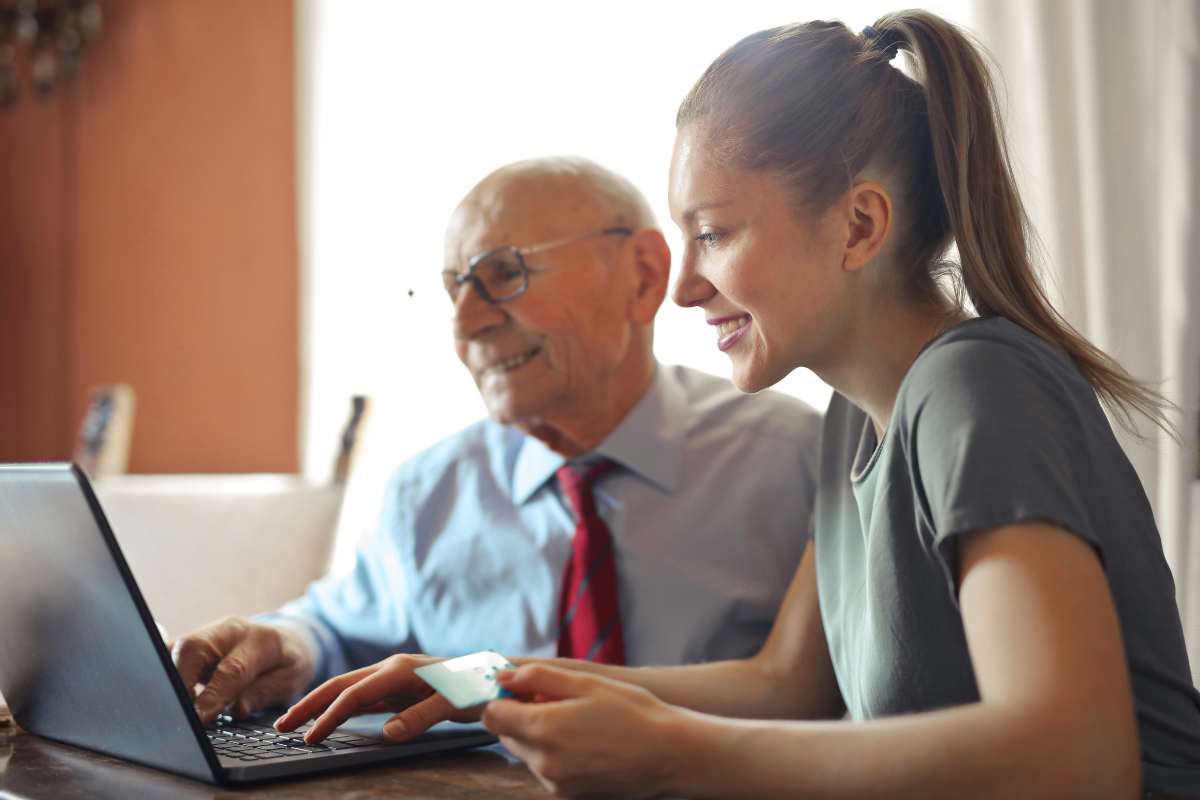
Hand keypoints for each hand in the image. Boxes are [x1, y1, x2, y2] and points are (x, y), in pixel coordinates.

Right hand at [171, 616, 315, 724]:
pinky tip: (169, 696)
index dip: (214, 694)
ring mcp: (209, 633)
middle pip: (193, 649)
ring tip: (173, 709)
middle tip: (180, 714)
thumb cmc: (288, 662)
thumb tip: (237, 710)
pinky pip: (172, 653)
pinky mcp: (194, 642)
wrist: (287, 639)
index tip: (201, 718)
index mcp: (261, 639)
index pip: (232, 668)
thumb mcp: (290, 680)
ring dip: (170, 679)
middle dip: (180, 682)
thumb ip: (263, 693)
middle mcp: (230, 630)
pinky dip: (167, 674)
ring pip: (177, 650)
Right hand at [274, 653, 479, 744]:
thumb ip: (421, 717)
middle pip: (340, 685)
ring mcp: (393, 677)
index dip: (330, 716)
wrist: (494, 675)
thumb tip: (387, 733)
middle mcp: (391, 669)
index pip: (354, 694)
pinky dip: (340, 707)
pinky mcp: (398, 687)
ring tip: (294, 723)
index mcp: (399, 670)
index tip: (310, 738)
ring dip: (320, 705)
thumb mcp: (453, 703)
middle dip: (309, 704)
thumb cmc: (477, 687)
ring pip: (347, 689)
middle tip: (280, 726)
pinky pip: (362, 697)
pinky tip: (329, 719)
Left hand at [484, 664, 682, 798]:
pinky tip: (584, 742)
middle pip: (506, 735)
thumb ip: (537, 677)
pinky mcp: (567, 795)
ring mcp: (555, 783)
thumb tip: (503, 676)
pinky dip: (554, 755)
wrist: (670, 755)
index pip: (492, 714)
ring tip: (577, 722)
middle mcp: (542, 761)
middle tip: (555, 701)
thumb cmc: (632, 713)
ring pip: (526, 753)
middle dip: (521, 716)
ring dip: (538, 736)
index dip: (504, 697)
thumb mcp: (586, 683)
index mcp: (542, 729)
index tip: (523, 689)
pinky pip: (545, 770)